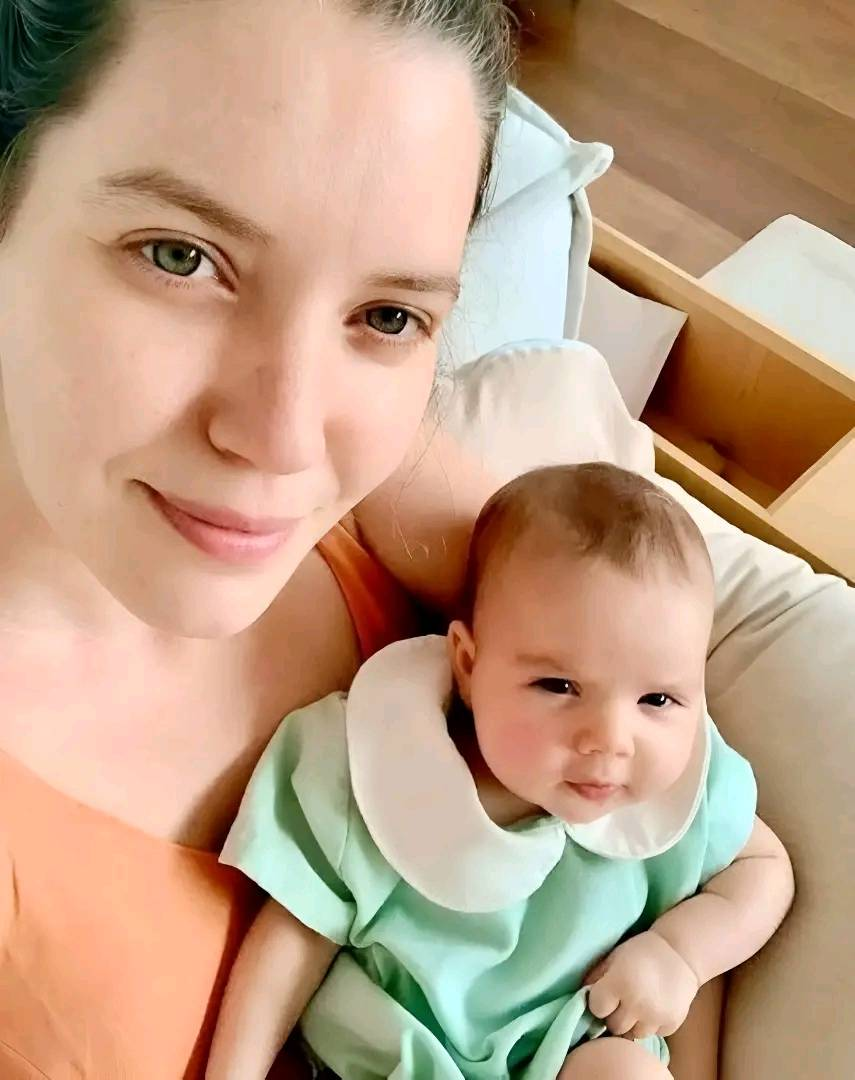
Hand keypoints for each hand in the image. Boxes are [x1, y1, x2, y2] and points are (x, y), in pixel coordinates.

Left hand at [585, 930, 699, 1039]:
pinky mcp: (671, 1025)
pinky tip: (652, 1007)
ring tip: (637, 1005)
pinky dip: (649, 1024)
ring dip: (632, 1023)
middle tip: (621, 1001)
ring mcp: (656, 1017)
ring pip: (633, 1034)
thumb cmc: (640, 951)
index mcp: (620, 983)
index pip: (597, 1008)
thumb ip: (595, 977)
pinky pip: (652, 1034)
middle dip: (614, 1015)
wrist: (680, 953)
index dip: (599, 1002)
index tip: (605, 994)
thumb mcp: (613, 957)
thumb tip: (580, 996)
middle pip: (614, 1026)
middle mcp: (637, 1004)